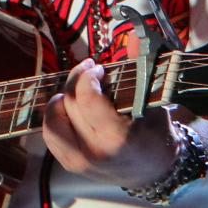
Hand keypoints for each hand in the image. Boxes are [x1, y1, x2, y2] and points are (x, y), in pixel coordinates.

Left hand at [41, 58, 178, 186]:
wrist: (154, 172)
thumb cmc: (157, 134)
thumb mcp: (154, 102)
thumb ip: (142, 69)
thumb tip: (135, 35)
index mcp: (117, 138)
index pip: (87, 98)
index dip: (88, 76)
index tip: (99, 69)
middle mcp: (94, 152)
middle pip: (69, 104)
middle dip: (77, 81)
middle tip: (90, 72)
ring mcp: (79, 161)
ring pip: (52, 120)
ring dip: (62, 100)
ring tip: (77, 92)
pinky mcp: (70, 164)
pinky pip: (51, 133)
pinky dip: (58, 116)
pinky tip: (72, 108)